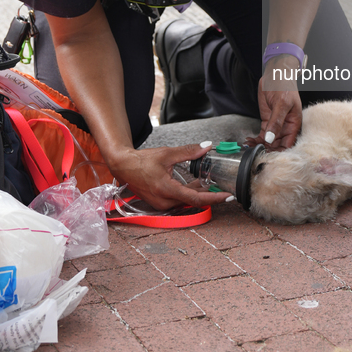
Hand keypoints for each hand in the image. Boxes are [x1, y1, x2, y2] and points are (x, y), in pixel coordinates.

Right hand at [110, 143, 231, 209]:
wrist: (123, 167)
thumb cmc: (142, 161)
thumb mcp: (167, 153)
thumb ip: (189, 152)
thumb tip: (207, 146)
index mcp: (167, 189)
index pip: (196, 198)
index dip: (214, 198)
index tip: (227, 196)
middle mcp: (164, 201)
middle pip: (193, 200)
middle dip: (209, 193)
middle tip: (223, 186)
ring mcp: (161, 204)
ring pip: (186, 201)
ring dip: (199, 193)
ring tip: (211, 183)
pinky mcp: (159, 204)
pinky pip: (179, 201)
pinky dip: (189, 193)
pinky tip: (196, 184)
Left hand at [249, 77, 301, 149]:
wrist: (274, 74)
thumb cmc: (284, 85)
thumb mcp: (282, 103)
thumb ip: (276, 121)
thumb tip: (271, 138)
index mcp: (294, 124)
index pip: (288, 144)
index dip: (280, 152)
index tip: (269, 157)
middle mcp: (285, 127)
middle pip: (278, 146)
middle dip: (267, 151)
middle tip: (256, 153)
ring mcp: (275, 125)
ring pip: (268, 142)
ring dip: (259, 146)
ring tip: (249, 147)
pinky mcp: (267, 122)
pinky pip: (262, 135)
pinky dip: (256, 139)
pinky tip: (249, 141)